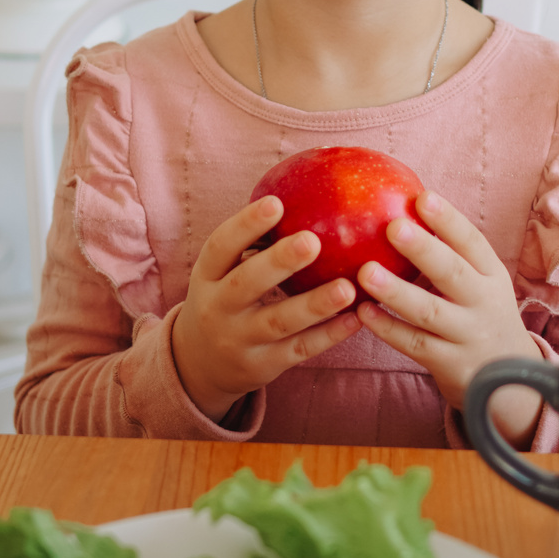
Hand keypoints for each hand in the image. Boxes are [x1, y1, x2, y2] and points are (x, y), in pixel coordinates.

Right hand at [171, 195, 360, 421]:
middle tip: (312, 241)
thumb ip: (253, 243)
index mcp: (206, 277)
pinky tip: (356, 318)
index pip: (220, 247)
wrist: (201, 364)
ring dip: (314, 304)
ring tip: (348, 286)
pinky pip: (300, 350)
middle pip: (246, 284)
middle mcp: (217, 309)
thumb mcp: (221, 273)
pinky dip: (328, 335)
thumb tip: (306, 192)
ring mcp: (240, 340)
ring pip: (279, 322)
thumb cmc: (225, 300)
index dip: (245, 225)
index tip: (276, 203)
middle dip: (278, 263)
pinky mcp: (263, 365)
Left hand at [355, 190, 544, 442]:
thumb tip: (403, 207)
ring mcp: (469, 335)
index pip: (473, 243)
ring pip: (429, 312)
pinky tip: (363, 312)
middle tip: (393, 226)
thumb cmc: (479, 316)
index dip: (449, 220)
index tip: (423, 197)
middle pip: (453, 273)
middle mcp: (484, 303)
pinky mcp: (451, 364)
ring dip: (396, 292)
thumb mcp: (481, 284)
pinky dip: (388, 328)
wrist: (509, 381)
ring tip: (366, 272)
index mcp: (492, 275)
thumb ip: (451, 255)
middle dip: (423, 249)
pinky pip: (415, 344)